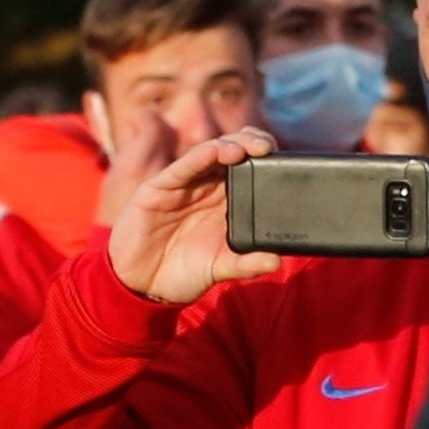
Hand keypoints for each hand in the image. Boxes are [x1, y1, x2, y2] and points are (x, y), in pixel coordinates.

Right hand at [101, 110, 274, 308]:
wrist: (142, 284)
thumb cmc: (182, 272)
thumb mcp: (220, 268)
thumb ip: (246, 264)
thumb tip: (276, 261)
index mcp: (226, 202)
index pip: (249, 169)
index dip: (266, 160)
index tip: (286, 161)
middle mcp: (206, 187)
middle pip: (232, 153)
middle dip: (251, 144)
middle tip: (268, 147)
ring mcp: (183, 185)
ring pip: (208, 153)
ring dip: (228, 146)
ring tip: (245, 148)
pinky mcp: (158, 188)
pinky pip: (180, 168)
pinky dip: (198, 157)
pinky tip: (213, 152)